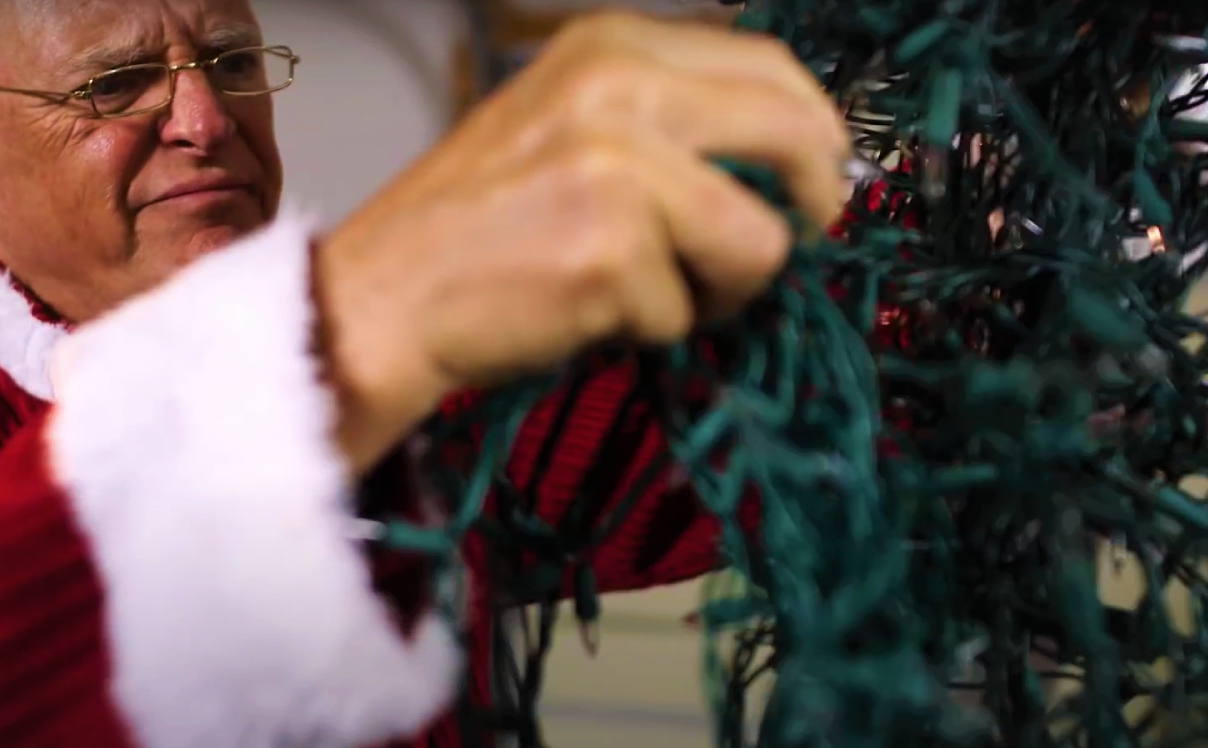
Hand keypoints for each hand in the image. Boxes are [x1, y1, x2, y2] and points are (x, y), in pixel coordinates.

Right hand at [315, 11, 853, 469]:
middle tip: (800, 239)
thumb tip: (792, 152)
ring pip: (760, 242)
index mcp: (610, 45)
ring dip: (721, 285)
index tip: (821, 174)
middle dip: (814, 200)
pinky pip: (690, 310)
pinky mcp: (610, 250)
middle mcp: (617, 87)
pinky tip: (587, 311)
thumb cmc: (483, 224)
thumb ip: (668, 117)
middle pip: (792, 136)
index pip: (768, 64)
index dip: (814, 127)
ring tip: (649, 290)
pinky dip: (652, 329)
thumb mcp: (571, 124)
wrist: (385, 296)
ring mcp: (616, 167)